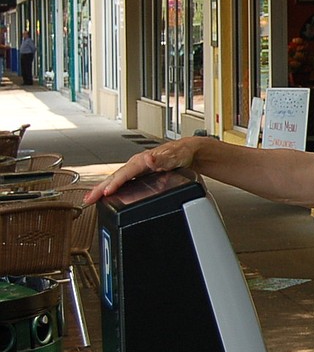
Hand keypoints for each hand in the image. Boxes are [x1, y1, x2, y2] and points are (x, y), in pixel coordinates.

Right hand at [85, 139, 200, 203]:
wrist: (187, 152)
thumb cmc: (180, 153)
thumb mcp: (174, 156)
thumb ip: (162, 158)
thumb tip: (150, 158)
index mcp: (142, 160)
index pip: (125, 173)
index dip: (115, 183)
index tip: (105, 192)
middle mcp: (137, 164)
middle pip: (115, 176)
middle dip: (100, 187)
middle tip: (88, 199)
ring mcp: (136, 169)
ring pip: (116, 179)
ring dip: (102, 188)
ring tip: (91, 198)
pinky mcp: (138, 174)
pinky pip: (121, 181)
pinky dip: (111, 188)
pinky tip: (106, 195)